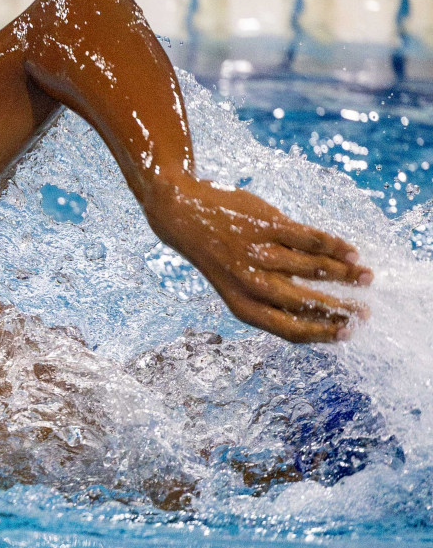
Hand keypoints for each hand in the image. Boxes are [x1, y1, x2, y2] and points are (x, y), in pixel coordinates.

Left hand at [142, 178, 371, 342]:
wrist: (182, 213)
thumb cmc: (218, 254)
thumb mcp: (236, 284)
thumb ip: (271, 296)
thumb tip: (319, 309)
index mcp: (241, 304)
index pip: (288, 329)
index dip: (322, 334)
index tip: (348, 334)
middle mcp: (249, 282)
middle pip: (305, 302)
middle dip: (340, 309)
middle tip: (365, 312)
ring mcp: (258, 253)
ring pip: (312, 268)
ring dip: (344, 274)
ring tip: (366, 277)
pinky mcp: (265, 225)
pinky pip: (308, 238)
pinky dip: (334, 246)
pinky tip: (352, 252)